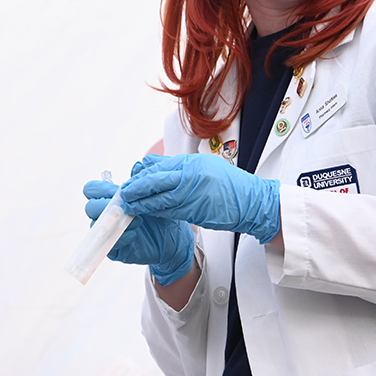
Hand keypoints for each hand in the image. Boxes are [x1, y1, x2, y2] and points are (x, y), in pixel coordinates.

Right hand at [84, 180, 194, 285]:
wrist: (173, 238)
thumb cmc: (161, 214)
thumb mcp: (154, 194)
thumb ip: (143, 180)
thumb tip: (137, 167)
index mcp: (110, 198)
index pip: (92, 190)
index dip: (100, 189)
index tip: (118, 191)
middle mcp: (106, 215)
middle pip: (90, 207)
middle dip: (106, 206)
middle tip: (126, 207)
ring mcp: (108, 233)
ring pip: (97, 227)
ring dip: (116, 221)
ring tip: (138, 221)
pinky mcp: (115, 249)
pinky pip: (108, 244)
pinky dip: (121, 237)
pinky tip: (135, 234)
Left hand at [120, 154, 280, 243]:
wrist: (251, 202)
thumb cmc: (229, 185)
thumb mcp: (204, 167)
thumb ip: (181, 169)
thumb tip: (158, 170)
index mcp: (189, 163)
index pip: (156, 165)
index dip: (140, 173)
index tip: (132, 178)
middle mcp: (188, 175)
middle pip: (153, 180)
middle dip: (135, 188)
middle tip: (124, 193)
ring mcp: (191, 193)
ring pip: (158, 198)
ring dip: (141, 203)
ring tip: (129, 205)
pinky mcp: (193, 210)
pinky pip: (168, 211)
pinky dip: (155, 212)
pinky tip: (146, 212)